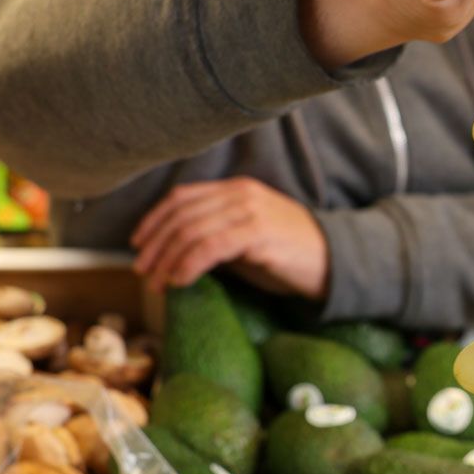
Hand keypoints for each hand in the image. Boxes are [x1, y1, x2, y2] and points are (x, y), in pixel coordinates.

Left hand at [130, 178, 328, 298]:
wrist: (336, 261)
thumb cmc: (289, 256)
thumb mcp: (247, 238)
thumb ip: (216, 236)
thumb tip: (174, 255)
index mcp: (235, 189)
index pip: (182, 197)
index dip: (154, 220)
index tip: (137, 245)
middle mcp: (240, 194)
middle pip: (181, 215)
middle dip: (156, 245)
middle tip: (143, 272)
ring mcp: (250, 211)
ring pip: (191, 231)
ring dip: (168, 260)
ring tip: (159, 283)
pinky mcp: (259, 234)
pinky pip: (211, 247)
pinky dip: (189, 265)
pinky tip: (182, 282)